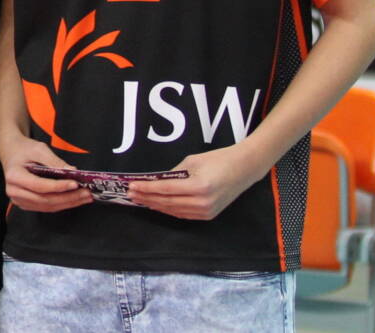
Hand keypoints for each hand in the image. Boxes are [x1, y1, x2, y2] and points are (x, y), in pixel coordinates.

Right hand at [0, 136, 92, 212]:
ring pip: (47, 206)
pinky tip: (74, 199)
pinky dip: (61, 204)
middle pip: (45, 200)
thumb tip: (72, 172)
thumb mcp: (38, 149)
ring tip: (84, 197)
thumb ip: (55, 161)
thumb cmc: (23, 149)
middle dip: (68, 197)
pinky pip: (45, 207)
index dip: (58, 187)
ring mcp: (19, 199)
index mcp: (14, 176)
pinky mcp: (26, 203)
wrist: (11, 153)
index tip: (75, 184)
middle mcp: (14, 191)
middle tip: (85, 193)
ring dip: (68, 203)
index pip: (39, 186)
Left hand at [129, 144, 267, 219]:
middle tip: (130, 194)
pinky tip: (157, 205)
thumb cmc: (218, 160)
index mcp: (199, 187)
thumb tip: (155, 182)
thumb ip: (173, 174)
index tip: (131, 186)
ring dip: (155, 205)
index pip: (166, 190)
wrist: (244, 169)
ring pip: (174, 210)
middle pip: (167, 203)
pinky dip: (168, 209)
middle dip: (147, 198)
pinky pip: (183, 214)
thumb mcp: (192, 162)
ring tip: (139, 199)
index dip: (147, 189)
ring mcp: (207, 212)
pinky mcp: (209, 215)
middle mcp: (203, 203)